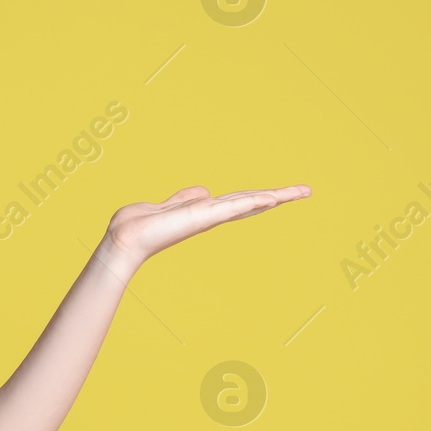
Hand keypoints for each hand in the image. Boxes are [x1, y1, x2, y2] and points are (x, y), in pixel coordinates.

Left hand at [96, 182, 311, 276]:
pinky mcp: (202, 217)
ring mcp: (209, 217)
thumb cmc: (140, 224)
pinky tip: (271, 198)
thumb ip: (186, 198)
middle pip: (251, 202)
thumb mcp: (168, 205)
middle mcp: (212, 215)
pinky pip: (232, 207)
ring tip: (300, 192)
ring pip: (248, 202)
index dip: (262, 197)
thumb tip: (204, 191)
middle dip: (279, 197)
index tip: (283, 194)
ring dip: (275, 197)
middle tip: (305, 191)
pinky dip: (251, 201)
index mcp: (205, 211)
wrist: (126, 239)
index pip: (240, 201)